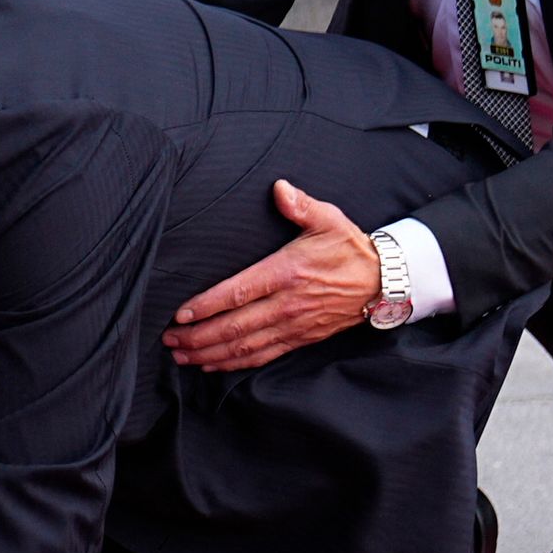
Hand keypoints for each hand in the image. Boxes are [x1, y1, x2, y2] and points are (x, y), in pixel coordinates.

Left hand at [164, 179, 377, 372]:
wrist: (384, 282)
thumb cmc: (350, 249)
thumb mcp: (328, 220)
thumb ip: (300, 205)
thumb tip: (279, 188)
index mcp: (288, 272)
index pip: (240, 292)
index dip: (208, 305)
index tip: (181, 314)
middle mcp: (288, 303)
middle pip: (235, 326)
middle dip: (198, 336)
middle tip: (169, 340)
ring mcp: (294, 325)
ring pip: (245, 346)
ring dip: (210, 353)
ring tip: (181, 355)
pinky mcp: (300, 339)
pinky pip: (263, 356)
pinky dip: (235, 364)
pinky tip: (212, 364)